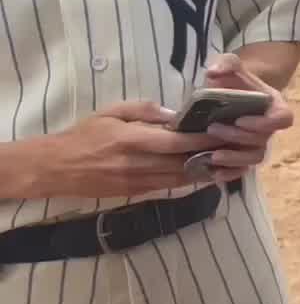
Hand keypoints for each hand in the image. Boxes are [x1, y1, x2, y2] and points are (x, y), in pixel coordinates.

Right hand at [16, 102, 224, 198]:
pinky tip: (208, 176)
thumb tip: (173, 113)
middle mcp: (138, 164)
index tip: (226, 132)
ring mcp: (137, 181)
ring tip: (233, 164)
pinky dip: (189, 181)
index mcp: (132, 140)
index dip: (204, 139)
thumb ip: (143, 110)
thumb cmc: (84, 134)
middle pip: (183, 163)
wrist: (55, 167)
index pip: (176, 142)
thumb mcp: (112, 112)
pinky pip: (168, 187)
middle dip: (213, 157)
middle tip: (240, 150)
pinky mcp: (135, 193)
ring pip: (179, 179)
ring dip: (206, 173)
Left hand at [198, 52, 294, 184]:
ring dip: (234, 158)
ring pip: (254, 158)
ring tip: (212, 155)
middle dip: (238, 136)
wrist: (228, 95)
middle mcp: (269, 128)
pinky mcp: (243, 158)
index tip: (240, 118)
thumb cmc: (234, 81)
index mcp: (274, 106)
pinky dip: (229, 174)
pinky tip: (212, 172)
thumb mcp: (231, 64)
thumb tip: (214, 72)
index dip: (265, 123)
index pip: (283, 119)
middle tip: (212, 128)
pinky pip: (242, 171)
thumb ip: (227, 62)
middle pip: (263, 139)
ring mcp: (257, 145)